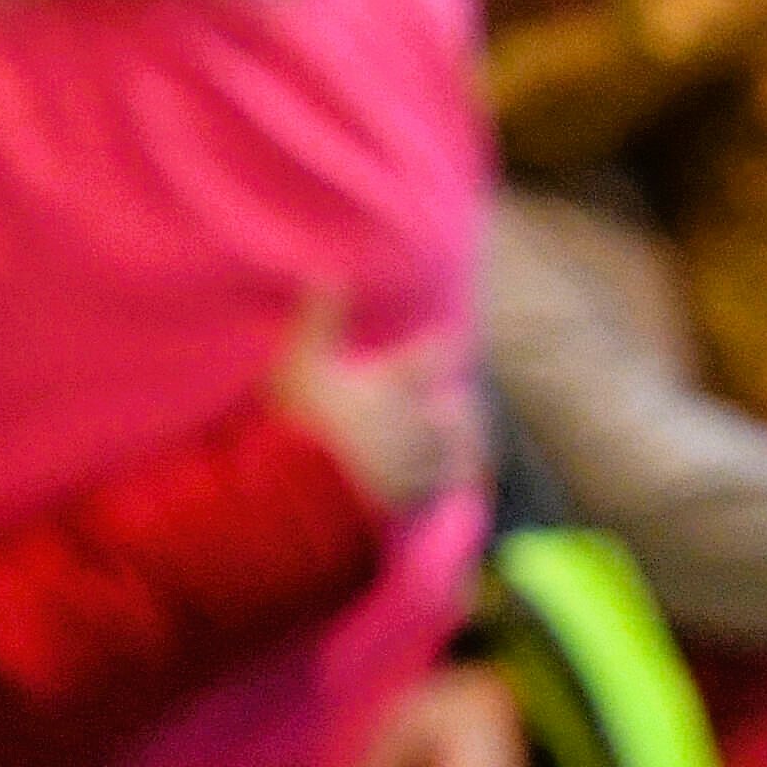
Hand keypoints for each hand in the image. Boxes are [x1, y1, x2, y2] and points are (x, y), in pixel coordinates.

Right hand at [267, 292, 474, 518]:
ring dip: (465, 438)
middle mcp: (415, 419)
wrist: (299, 489)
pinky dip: (456, 476)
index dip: (446, 348)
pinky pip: (447, 484)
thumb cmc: (299, 421)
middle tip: (462, 400)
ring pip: (458, 445)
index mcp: (393, 383)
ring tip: (467, 437)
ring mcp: (417, 459)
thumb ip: (318, 318)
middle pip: (458, 405)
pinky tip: (458, 475)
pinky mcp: (413, 495)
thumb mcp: (299, 362)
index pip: (437, 355)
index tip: (452, 343)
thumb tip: (326, 271)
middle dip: (461, 402)